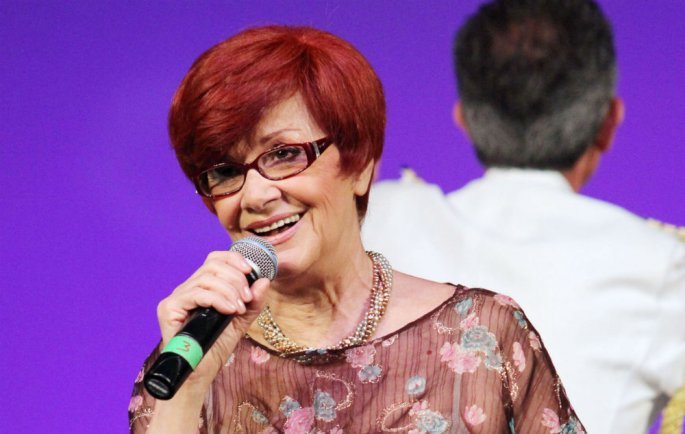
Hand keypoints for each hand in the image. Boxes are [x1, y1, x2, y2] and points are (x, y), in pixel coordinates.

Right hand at [156, 250, 269, 390]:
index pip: (215, 259)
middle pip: (212, 265)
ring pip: (205, 278)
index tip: (250, 271)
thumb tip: (264, 281)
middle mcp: (188, 289)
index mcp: (202, 288)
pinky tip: (229, 310)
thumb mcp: (241, 321)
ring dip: (229, 290)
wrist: (201, 373)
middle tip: (246, 298)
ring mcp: (177, 298)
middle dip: (235, 278)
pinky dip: (217, 299)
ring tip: (239, 308)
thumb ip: (253, 302)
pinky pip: (195, 293)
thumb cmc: (216, 347)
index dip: (234, 259)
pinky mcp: (169, 309)